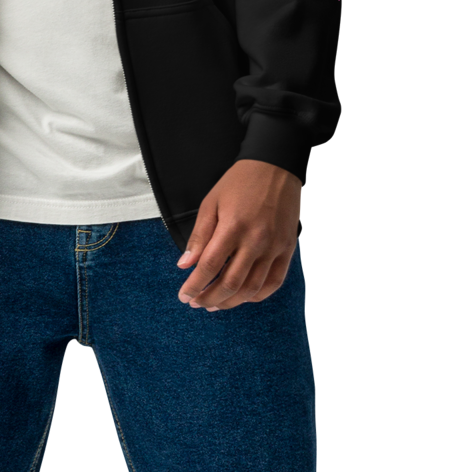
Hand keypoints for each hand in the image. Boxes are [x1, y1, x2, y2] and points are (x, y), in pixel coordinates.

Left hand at [176, 159, 301, 310]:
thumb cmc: (240, 183)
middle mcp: (256, 240)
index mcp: (233, 226)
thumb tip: (185, 265)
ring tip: (215, 305)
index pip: (210, 266)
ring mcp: (275, 246)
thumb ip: (199, 236)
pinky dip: (258, 295)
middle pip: (231, 283)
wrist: (276, 167)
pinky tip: (243, 297)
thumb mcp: (211, 203)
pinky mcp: (288, 249)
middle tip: (196, 303)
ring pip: (253, 288)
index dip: (195, 285)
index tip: (184, 295)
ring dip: (231, 302)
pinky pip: (275, 281)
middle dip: (210, 298)